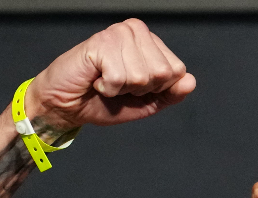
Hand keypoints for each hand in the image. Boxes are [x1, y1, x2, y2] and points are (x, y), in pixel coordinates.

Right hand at [22, 18, 194, 129]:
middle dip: (141, 89)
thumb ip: (170, 94)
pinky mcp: (100, 42)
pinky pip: (120, 77)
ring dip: (121, 88)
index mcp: (150, 42)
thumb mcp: (146, 102)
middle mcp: (136, 31)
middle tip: (119, 84)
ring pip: (142, 77)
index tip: (134, 87)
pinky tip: (96, 80)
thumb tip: (190, 81)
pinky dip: (107, 88)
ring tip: (106, 81)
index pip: (177, 71)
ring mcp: (118, 34)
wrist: (67, 105)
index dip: (157, 89)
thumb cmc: (103, 101)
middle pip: (163, 73)